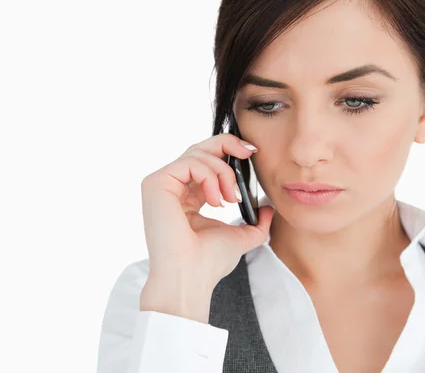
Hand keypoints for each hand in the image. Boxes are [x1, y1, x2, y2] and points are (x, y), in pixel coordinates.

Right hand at [139, 133, 274, 321]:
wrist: (189, 279)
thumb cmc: (208, 263)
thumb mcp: (240, 237)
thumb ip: (256, 223)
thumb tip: (269, 208)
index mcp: (187, 197)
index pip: (206, 162)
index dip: (228, 152)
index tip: (251, 154)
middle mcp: (172, 188)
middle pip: (199, 148)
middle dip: (228, 146)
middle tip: (249, 154)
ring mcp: (162, 185)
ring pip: (197, 154)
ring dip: (223, 172)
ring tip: (231, 199)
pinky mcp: (156, 184)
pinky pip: (189, 162)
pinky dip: (209, 176)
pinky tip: (217, 201)